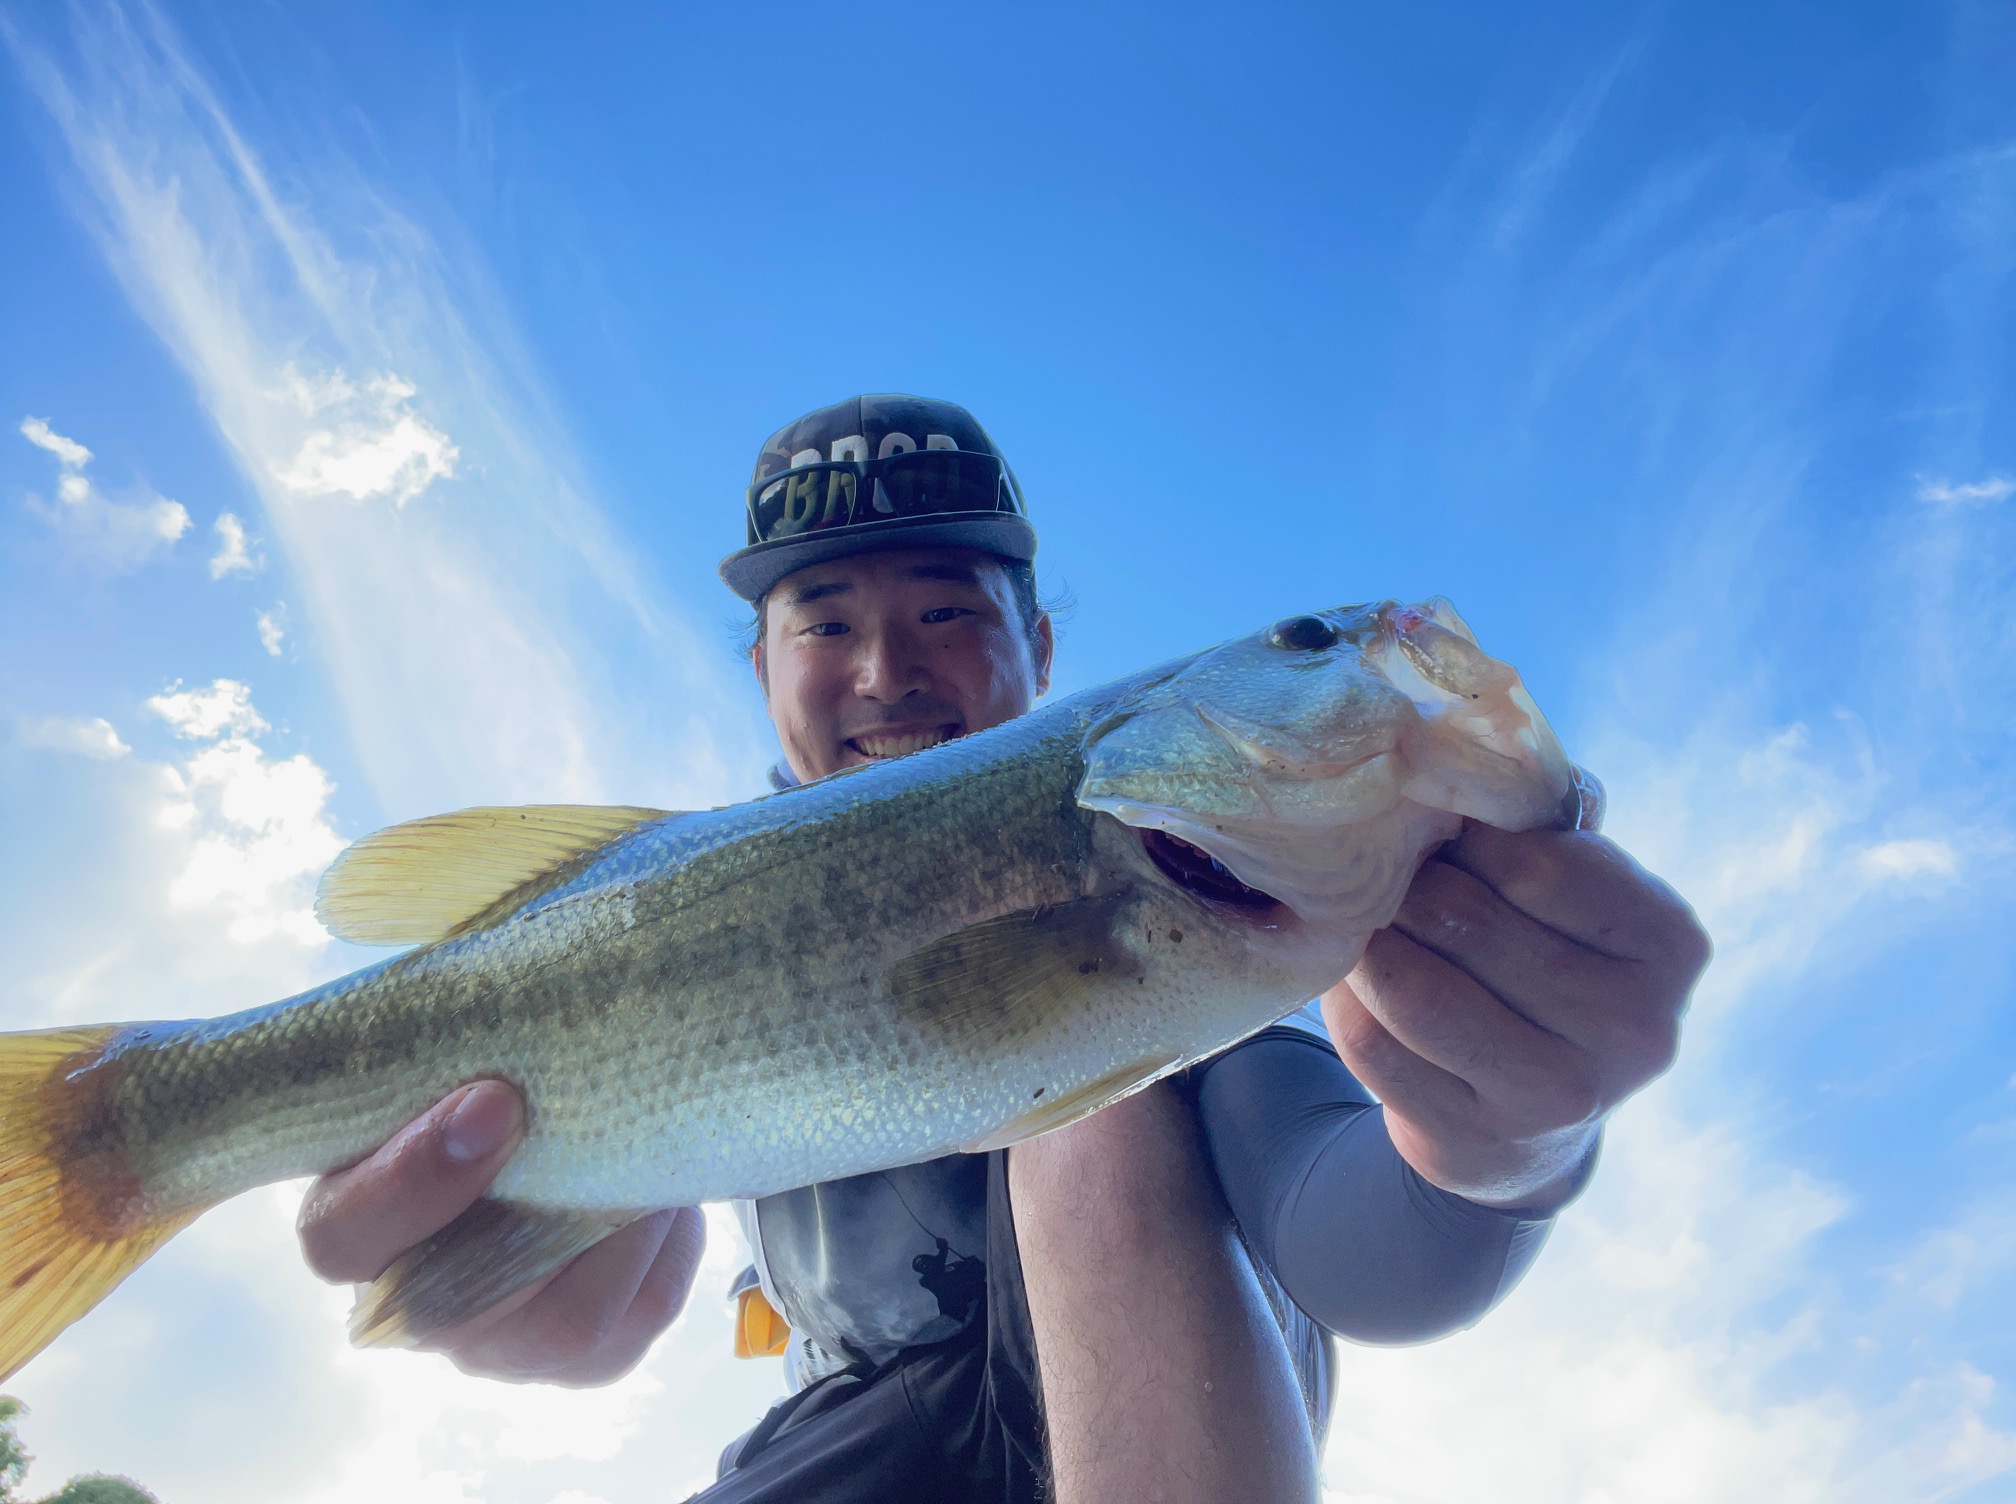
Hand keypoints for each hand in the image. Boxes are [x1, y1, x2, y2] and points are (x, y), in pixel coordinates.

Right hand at [296, 1080, 704, 1384]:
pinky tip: (664, 1200)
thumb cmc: (502, 1079)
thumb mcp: (461, 1052)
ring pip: (560, 1326)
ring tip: (646, 1159)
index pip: (341, 1237)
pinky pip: (635, 1320)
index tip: (492, 1100)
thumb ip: (459, 1047)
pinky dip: (665, 1252)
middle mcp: (415, 1305)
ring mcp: (500, 1344)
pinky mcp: (588, 1356)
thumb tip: (502, 1006)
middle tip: (602, 1124)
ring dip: (617, 1230)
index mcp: (354, 1222)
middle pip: (453, 1310)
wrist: (579, 1123)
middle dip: (539, 1211)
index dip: (412, 1179)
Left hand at [1323, 823, 1708, 1210]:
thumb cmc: (1547, 965)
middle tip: (1368, 871)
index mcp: (1669, 942)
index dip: (1461, 839)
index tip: (1434, 834)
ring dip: (1363, 944)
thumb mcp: (1578, 892)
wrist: (1532, 1120)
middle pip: (1461, 917)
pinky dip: (1346, 1004)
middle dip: (1399, 886)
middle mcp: (1634, 1027)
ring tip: (1356, 922)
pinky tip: (1353, 986)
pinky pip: (1374, 1047)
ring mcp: (1560, 1095)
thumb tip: (1451, 750)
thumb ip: (1537, 822)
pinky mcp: (1477, 1138)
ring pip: (1410, 986)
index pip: (1535, 860)